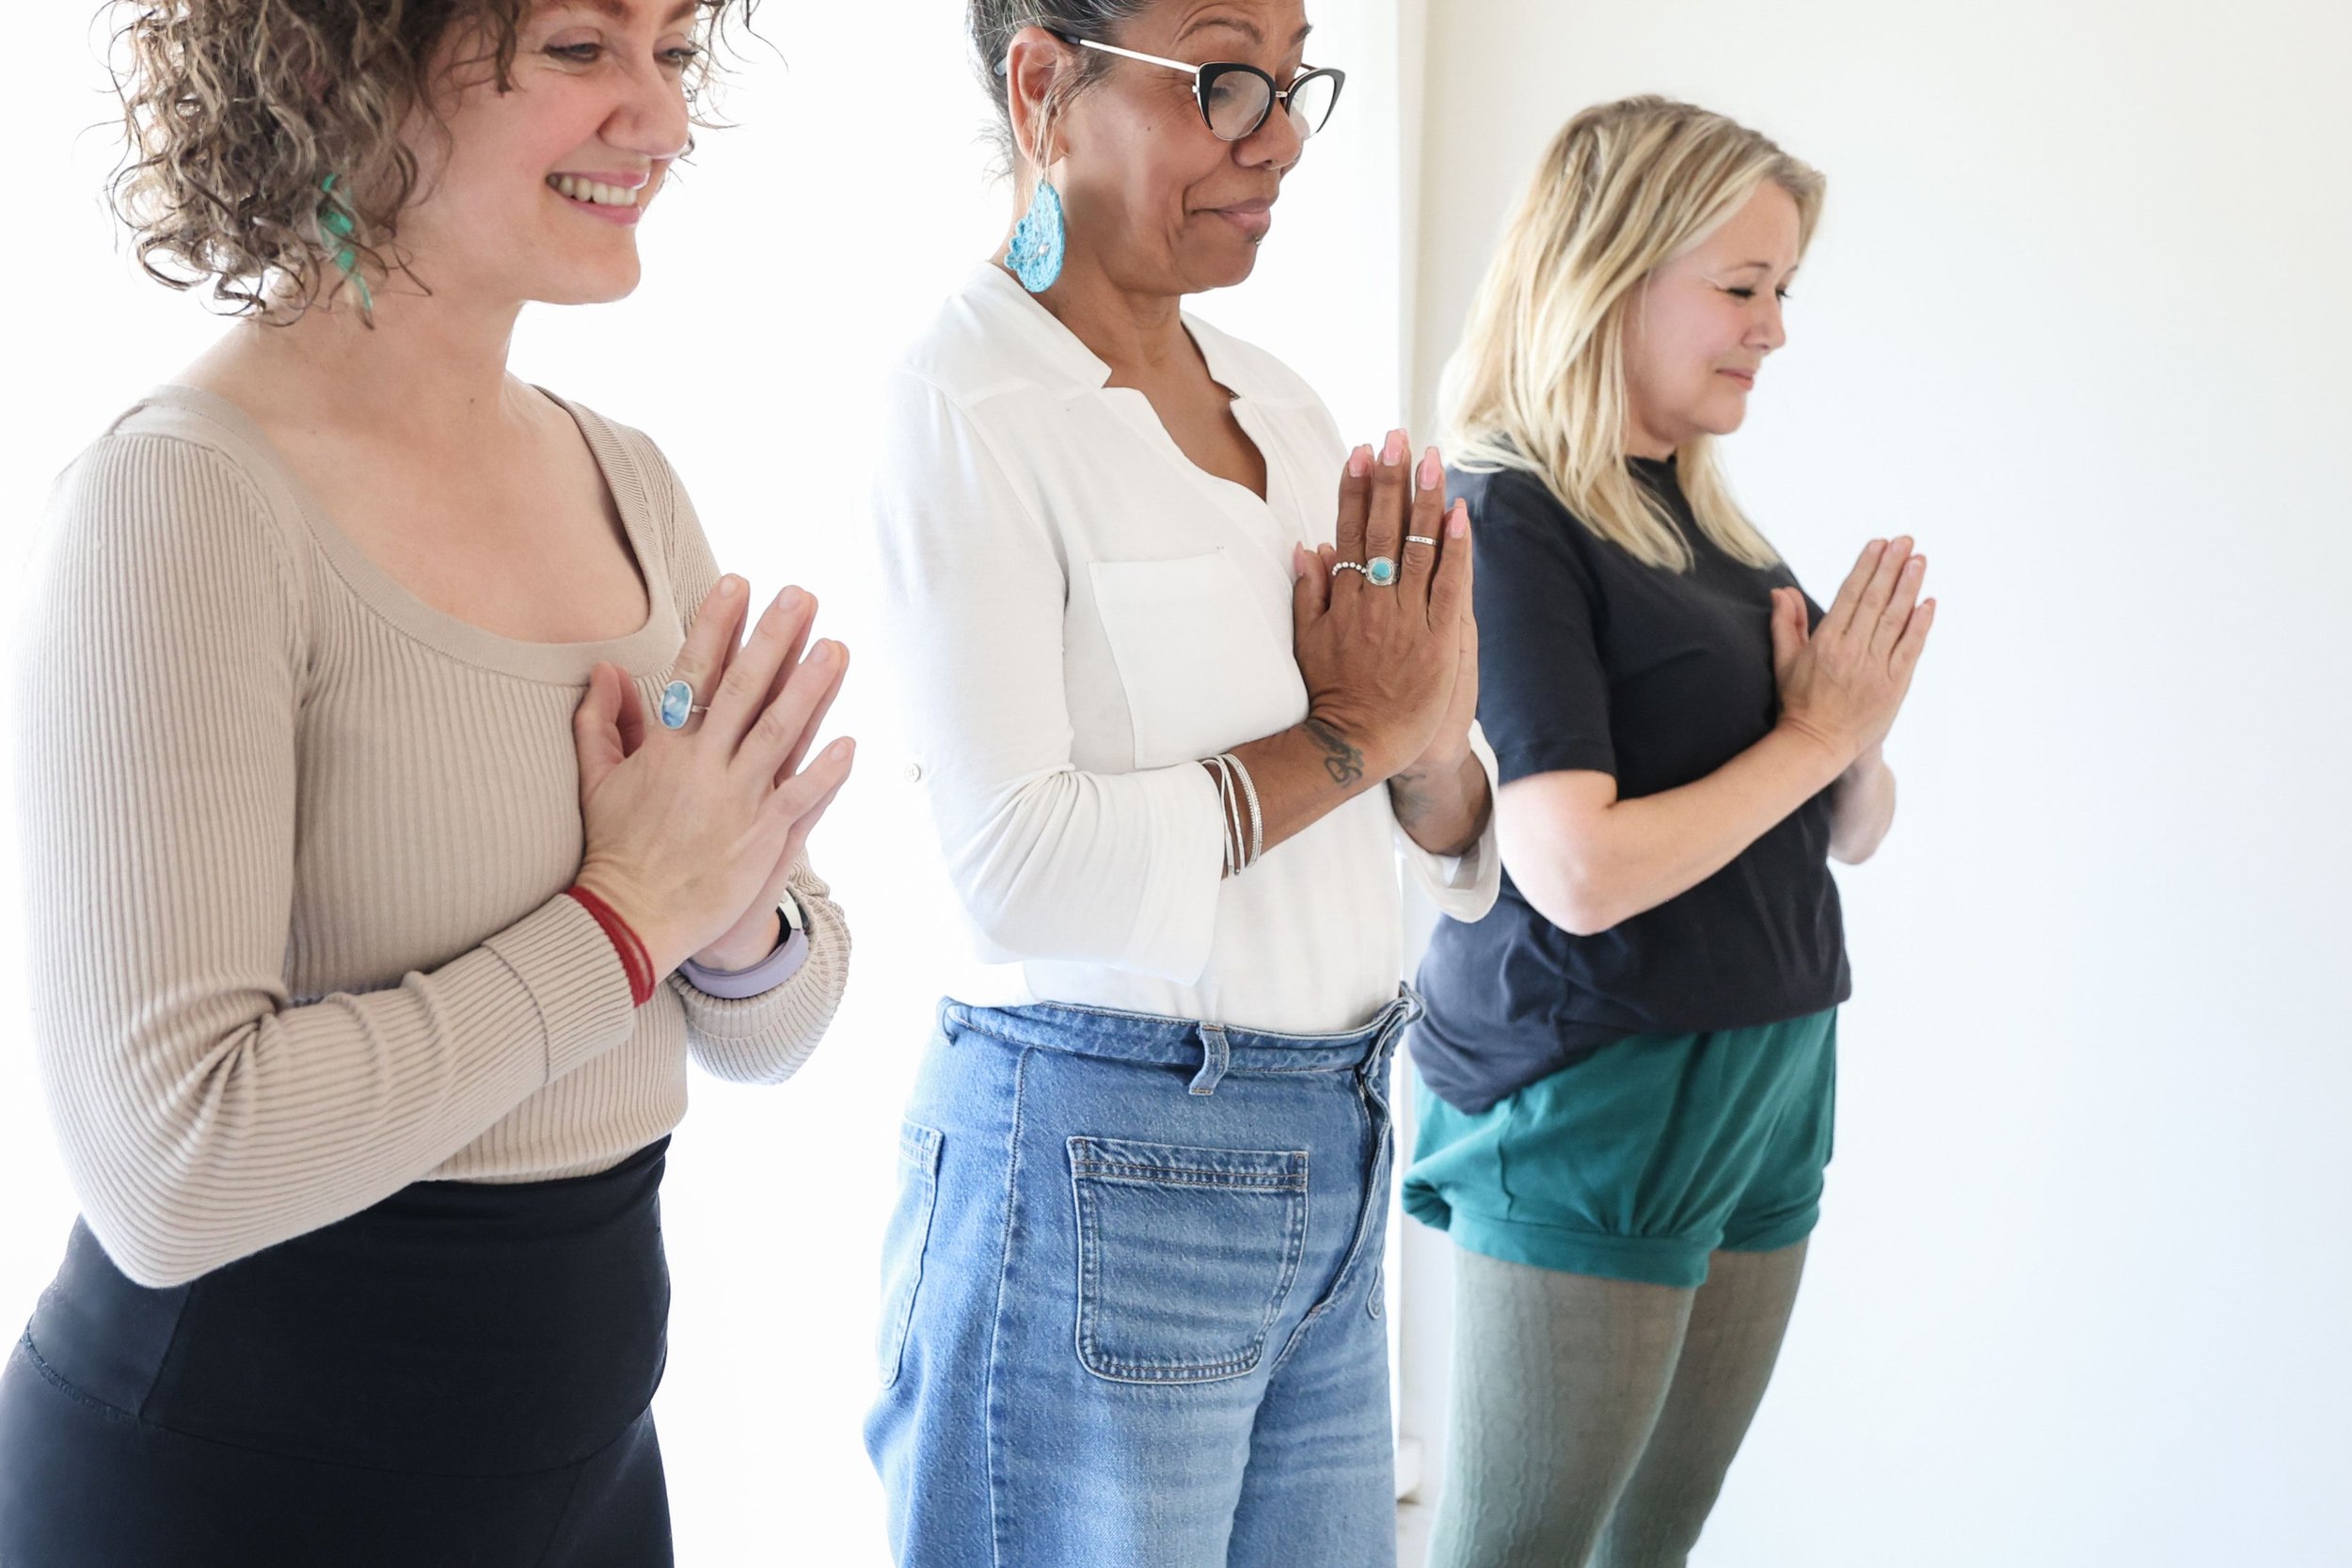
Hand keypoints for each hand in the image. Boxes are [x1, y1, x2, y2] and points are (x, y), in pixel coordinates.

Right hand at [570, 577, 856, 977]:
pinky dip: (826, 771)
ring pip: (779, 733)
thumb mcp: (597, 781)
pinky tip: (851, 742)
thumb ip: (600, 722)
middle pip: (745, 689)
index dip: (717, 625)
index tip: (737, 584)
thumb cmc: (616, 850)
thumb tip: (605, 670)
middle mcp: (703, 764)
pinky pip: (801, 797)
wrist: (630, 918)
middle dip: (773, 638)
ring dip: (810, 689)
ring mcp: (736, 799)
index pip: (695, 672)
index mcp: (665, 747)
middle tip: (801, 596)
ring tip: (837, 647)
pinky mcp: (761, 836)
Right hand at [1289, 429, 1472, 782]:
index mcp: (1343, 597)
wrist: (1359, 742)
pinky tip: (1461, 513)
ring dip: (1426, 499)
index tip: (1360, 452)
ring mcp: (1407, 616)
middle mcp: (1374, 599)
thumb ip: (1310, 594)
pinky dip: (1456, 547)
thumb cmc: (1332, 696)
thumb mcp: (1307, 642)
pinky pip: (1450, 583)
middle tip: (1396, 437)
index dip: (1354, 488)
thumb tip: (1308, 548)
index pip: (1349, 530)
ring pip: (1418, 546)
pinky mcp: (1438, 637)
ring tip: (1432, 458)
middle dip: (1390, 479)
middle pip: (1382, 528)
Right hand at [1770, 538, 1935, 769]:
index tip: (1879, 545)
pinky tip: (1928, 602)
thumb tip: (1781, 591)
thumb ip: (1786, 623)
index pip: (1850, 595)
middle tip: (1905, 542)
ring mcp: (1876, 668)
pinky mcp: (1894, 685)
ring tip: (1919, 560)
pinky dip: (1920, 624)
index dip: (1866, 567)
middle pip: (1875, 600)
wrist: (1818, 744)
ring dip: (1909, 587)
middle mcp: (1853, 651)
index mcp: (1826, 643)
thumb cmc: (1799, 703)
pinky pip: (1910, 648)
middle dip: (1891, 567)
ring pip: (1895, 619)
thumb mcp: (1785, 662)